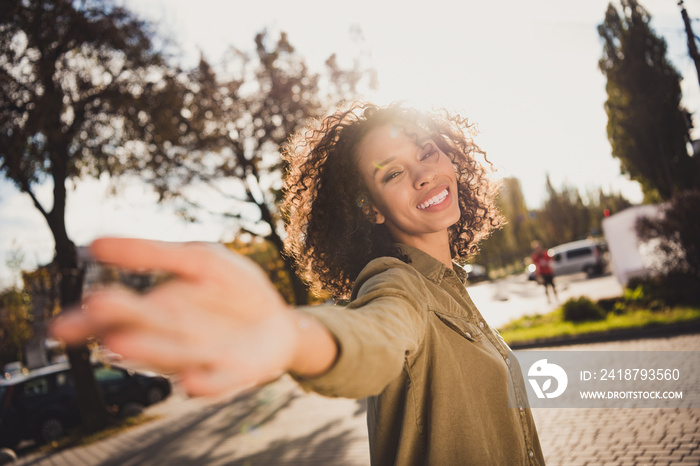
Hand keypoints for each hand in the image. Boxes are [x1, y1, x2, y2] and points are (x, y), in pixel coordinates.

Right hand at [50, 238, 300, 395]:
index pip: (115, 318)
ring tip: (123, 343)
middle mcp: (169, 339)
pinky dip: (206, 384)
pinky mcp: (233, 373)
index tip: (64, 322)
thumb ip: (153, 254)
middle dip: (119, 325)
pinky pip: (217, 381)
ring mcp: (200, 358)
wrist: (277, 317)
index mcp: (156, 311)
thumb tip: (94, 243)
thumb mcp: (199, 260)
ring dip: (150, 352)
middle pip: (139, 336)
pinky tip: (192, 382)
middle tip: (97, 311)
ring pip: (171, 358)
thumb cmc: (233, 288)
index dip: (88, 321)